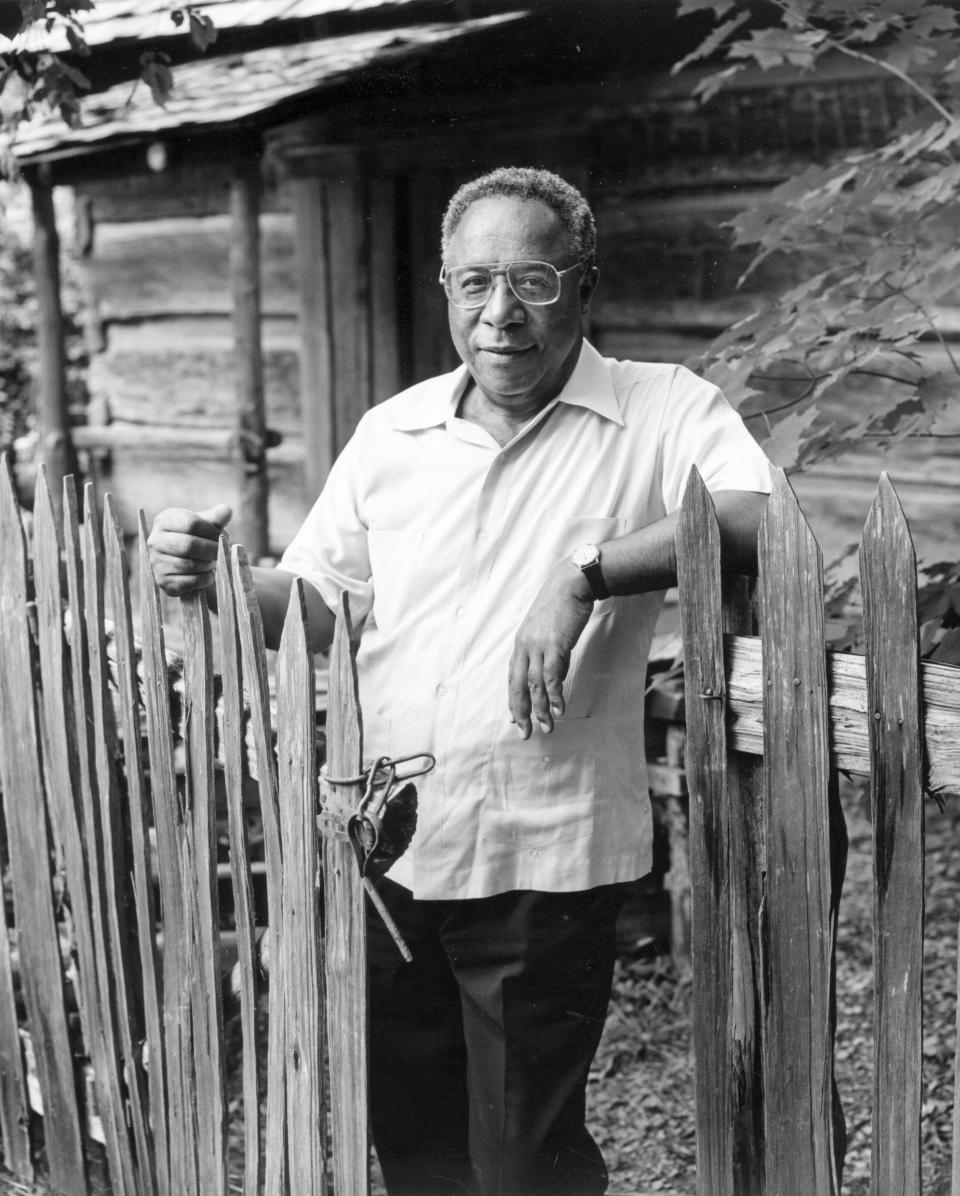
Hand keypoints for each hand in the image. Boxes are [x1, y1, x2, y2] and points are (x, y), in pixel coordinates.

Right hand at [147, 503, 232, 596]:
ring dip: (209, 564)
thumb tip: (226, 511)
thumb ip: (217, 517)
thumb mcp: (207, 524)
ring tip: (214, 562)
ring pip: (189, 565)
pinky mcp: (163, 582)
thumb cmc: (199, 539)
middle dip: (211, 550)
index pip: (191, 524)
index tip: (221, 536)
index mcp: (164, 521)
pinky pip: (190, 581)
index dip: (211, 531)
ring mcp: (156, 562)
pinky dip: (205, 579)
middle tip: (220, 552)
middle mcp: (155, 541)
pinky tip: (209, 574)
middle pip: (189, 545)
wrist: (187, 565)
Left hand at [508, 562, 594, 737]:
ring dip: (540, 709)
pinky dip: (554, 696)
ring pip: (535, 685)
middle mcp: (525, 646)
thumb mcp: (547, 628)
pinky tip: (559, 710)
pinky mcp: (555, 646)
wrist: (571, 583)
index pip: (513, 677)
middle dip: (521, 711)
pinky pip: (552, 677)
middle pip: (519, 686)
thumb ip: (545, 651)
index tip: (514, 717)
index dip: (513, 699)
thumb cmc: (562, 604)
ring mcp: (538, 646)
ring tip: (546, 727)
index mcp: (521, 643)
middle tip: (525, 732)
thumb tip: (551, 675)